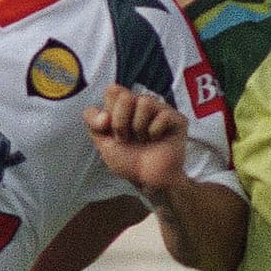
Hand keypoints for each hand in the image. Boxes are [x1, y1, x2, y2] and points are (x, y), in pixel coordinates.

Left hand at [83, 83, 187, 201]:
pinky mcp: (177, 119)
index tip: (110, 131)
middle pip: (125, 95)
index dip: (108, 111)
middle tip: (126, 138)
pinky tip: (157, 140)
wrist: (147, 180)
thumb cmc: (128, 160)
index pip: (113, 90)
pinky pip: (162, 115)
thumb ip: (93, 123)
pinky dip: (154, 132)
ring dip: (138, 127)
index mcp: (125, 105)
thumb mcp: (102, 142)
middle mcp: (143, 104)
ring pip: (145, 102)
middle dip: (120, 122)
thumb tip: (105, 115)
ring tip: (142, 140)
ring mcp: (161, 110)